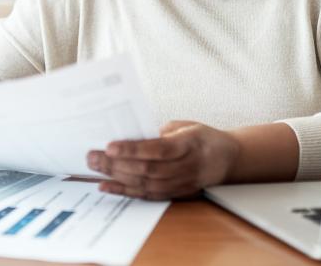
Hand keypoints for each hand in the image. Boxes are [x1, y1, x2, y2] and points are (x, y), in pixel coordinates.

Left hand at [86, 121, 238, 199]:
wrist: (228, 159)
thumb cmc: (202, 137)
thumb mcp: (184, 126)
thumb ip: (159, 132)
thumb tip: (128, 136)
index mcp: (191, 143)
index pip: (159, 149)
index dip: (133, 149)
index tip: (110, 146)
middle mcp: (187, 166)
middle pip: (147, 169)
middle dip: (116, 164)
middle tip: (92, 156)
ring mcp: (181, 183)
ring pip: (145, 184)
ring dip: (116, 177)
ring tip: (94, 168)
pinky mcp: (175, 194)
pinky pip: (146, 195)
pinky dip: (124, 191)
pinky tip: (106, 185)